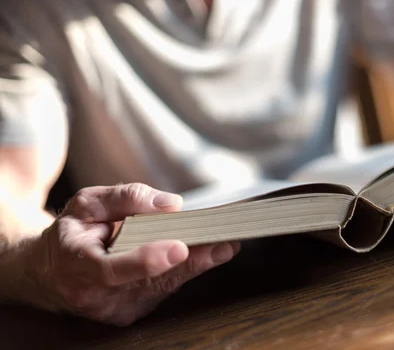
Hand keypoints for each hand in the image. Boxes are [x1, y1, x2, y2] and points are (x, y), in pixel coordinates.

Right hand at [30, 183, 239, 325]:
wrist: (52, 272)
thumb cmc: (73, 233)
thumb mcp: (87, 203)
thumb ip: (125, 198)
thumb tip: (170, 204)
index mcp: (78, 266)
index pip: (113, 269)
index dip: (147, 261)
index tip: (180, 248)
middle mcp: (97, 296)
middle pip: (151, 281)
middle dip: (192, 261)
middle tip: (223, 242)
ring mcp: (116, 309)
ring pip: (165, 286)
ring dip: (198, 265)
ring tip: (225, 242)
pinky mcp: (132, 312)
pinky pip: (165, 289)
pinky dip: (186, 269)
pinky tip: (208, 252)